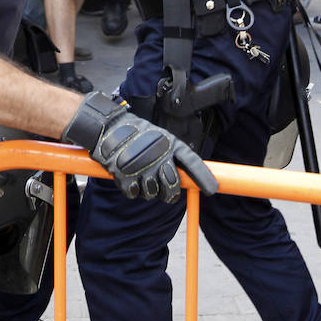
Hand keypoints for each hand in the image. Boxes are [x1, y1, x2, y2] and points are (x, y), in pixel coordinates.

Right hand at [63, 92, 216, 201]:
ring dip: (148, 189)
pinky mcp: (126, 177)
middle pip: (173, 185)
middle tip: (165, 190)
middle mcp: (159, 157)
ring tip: (140, 175)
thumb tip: (184, 174)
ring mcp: (143, 168)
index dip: (204, 177)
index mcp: (170, 144)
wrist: (107, 127)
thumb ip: (171, 155)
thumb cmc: (135, 132)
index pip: (192, 163)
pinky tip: (128, 176)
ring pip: (153, 193)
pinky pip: (135, 193)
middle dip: (170, 191)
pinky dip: (132, 188)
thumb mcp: (159, 137)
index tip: (212, 190)